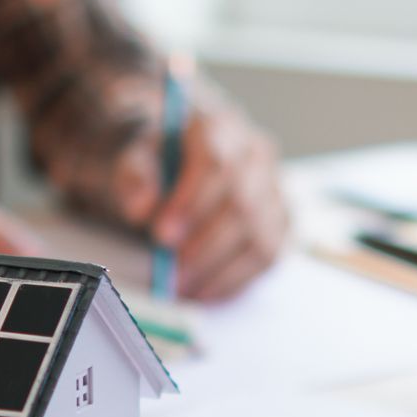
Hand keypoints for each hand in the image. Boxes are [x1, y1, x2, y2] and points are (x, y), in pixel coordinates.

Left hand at [109, 102, 287, 301]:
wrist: (178, 162)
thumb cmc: (159, 160)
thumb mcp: (134, 158)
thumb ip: (133, 176)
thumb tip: (142, 208)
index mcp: (221, 125)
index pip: (216, 163)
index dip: (191, 203)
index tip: (162, 236)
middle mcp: (257, 153)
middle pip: (242, 204)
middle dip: (205, 245)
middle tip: (172, 274)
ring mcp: (275, 188)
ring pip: (260, 235)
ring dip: (220, 270)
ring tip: (183, 287)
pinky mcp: (283, 221)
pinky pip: (269, 257)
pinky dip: (237, 280)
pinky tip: (205, 291)